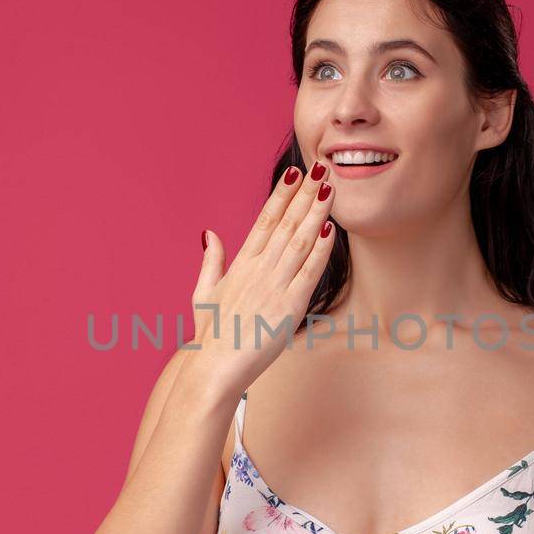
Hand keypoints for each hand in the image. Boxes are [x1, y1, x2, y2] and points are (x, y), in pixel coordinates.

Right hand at [187, 160, 334, 394]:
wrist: (214, 367)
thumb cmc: (210, 335)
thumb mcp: (203, 292)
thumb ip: (211, 261)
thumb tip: (209, 233)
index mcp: (241, 264)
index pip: (265, 220)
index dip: (282, 195)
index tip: (295, 174)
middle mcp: (258, 269)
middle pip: (285, 223)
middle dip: (304, 194)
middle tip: (320, 167)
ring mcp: (274, 286)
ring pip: (299, 241)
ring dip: (316, 212)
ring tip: (329, 187)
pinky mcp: (289, 307)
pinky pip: (309, 273)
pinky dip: (320, 251)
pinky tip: (330, 230)